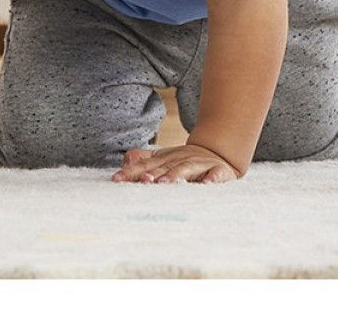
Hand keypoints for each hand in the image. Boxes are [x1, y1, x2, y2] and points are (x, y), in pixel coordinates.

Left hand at [110, 143, 239, 184]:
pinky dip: (212, 179)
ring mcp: (200, 164)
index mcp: (167, 159)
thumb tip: (125, 159)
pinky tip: (206, 184)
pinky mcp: (219, 171)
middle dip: (153, 174)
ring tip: (164, 183)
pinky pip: (216, 174)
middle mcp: (182, 160)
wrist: (220, 152)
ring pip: (186, 169)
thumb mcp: (165, 158)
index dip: (132, 172)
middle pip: (164, 167)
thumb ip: (144, 160)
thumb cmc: (186, 162)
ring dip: (176, 176)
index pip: (146, 165)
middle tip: (142, 181)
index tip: (117, 179)